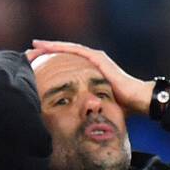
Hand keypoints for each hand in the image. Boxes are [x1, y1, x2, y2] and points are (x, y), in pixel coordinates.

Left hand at [26, 39, 153, 114]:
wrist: (138, 101)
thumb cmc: (123, 107)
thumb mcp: (100, 106)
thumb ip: (89, 109)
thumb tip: (79, 123)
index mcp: (92, 72)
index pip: (69, 64)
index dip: (54, 62)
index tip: (39, 64)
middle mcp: (93, 62)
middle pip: (66, 54)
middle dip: (49, 52)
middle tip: (31, 51)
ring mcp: (96, 58)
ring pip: (69, 49)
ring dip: (52, 47)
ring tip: (35, 46)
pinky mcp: (99, 59)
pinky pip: (76, 51)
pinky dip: (62, 48)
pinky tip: (49, 47)